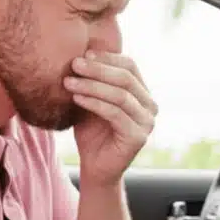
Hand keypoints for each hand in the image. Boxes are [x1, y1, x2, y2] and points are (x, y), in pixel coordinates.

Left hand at [64, 50, 157, 189]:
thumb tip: (81, 51)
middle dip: (98, 69)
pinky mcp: (138, 137)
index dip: (107, 58)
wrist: (95, 167)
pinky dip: (94, 103)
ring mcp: (147, 122)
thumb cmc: (92, 132)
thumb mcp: (92, 100)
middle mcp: (150, 106)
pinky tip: (77, 98)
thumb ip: (94, 80)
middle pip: (126, 78)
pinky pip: (114, 113)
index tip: (83, 53)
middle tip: (74, 64)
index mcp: (142, 93)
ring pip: (120, 95)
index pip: (130, 66)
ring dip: (92, 85)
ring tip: (69, 82)